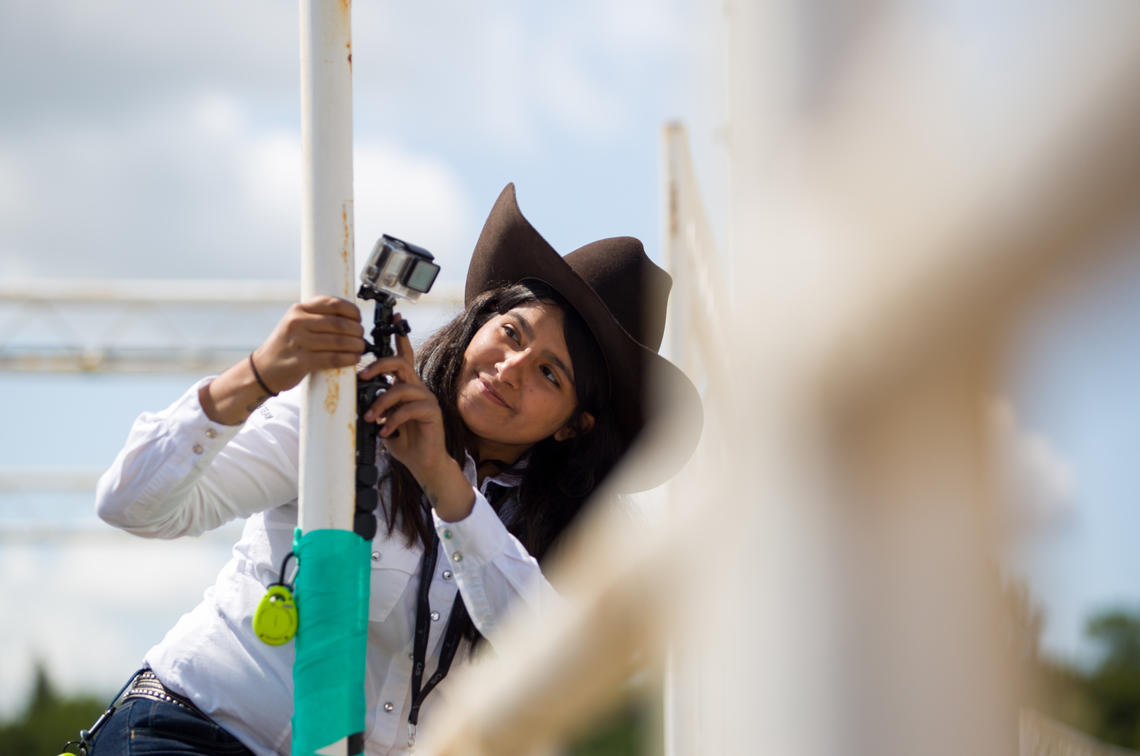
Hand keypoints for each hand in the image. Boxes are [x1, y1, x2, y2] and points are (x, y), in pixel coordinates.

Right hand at [199, 297, 364, 425]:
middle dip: (357, 331)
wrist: (263, 369)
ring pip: (338, 341)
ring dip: (356, 346)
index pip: (332, 303)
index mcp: (298, 310)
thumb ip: (316, 317)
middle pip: (339, 323)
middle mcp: (297, 323)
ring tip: (361, 348)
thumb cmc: (285, 346)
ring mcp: (299, 342)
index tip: (358, 318)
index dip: (351, 310)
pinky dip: (347, 359)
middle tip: (362, 337)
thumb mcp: (295, 324)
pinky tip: (354, 359)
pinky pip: (332, 358)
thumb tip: (348, 316)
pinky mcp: (301, 361)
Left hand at [358, 316, 448, 484]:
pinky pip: (409, 409)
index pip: (403, 356)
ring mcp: (426, 399)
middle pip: (400, 364)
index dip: (399, 337)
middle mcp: (417, 388)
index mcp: (406, 385)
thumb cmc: (402, 440)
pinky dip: (393, 421)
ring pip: (402, 388)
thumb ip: (375, 404)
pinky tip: (385, 432)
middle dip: (379, 365)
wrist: (423, 463)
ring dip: (381, 403)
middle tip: (362, 376)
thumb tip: (356, 395)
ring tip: (371, 419)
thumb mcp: (383, 418)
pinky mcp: (432, 413)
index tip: (394, 319)